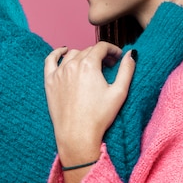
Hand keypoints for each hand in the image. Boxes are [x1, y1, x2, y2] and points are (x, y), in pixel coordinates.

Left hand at [44, 42, 135, 167]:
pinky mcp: (50, 82)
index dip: (112, 50)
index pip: (102, 47)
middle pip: (88, 50)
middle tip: (109, 66)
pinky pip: (50, 60)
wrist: (77, 135)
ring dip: (83, 55)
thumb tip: (132, 53)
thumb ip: (127, 70)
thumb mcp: (119, 92)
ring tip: (91, 65)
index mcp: (89, 65)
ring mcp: (59, 73)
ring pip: (72, 54)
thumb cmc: (99, 116)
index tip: (118, 57)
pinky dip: (57, 53)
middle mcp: (72, 65)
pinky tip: (64, 51)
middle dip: (100, 55)